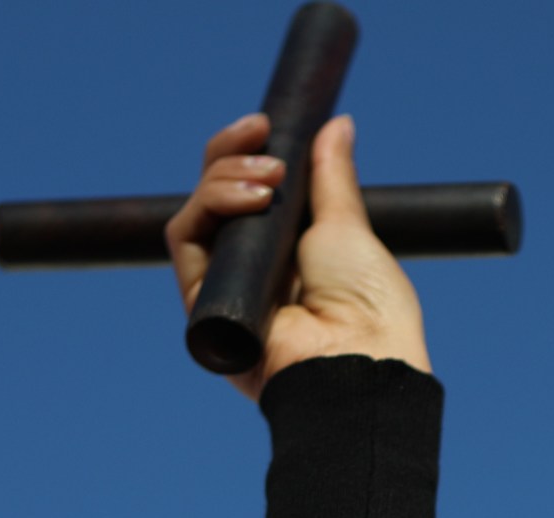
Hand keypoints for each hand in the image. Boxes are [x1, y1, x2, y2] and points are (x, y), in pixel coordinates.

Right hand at [167, 112, 431, 398]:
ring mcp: (226, 286)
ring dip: (222, 179)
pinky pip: (185, 239)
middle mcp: (253, 270)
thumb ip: (331, 175)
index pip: (247, 191)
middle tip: (266, 146)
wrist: (360, 356)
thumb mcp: (347, 226)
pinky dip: (207, 207)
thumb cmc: (368, 304)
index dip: (247, 154)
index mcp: (289, 252)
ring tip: (268, 181)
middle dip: (231, 156)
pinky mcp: (202, 303)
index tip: (264, 126)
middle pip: (215, 197)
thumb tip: (337, 125)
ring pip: (197, 213)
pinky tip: (247, 201)